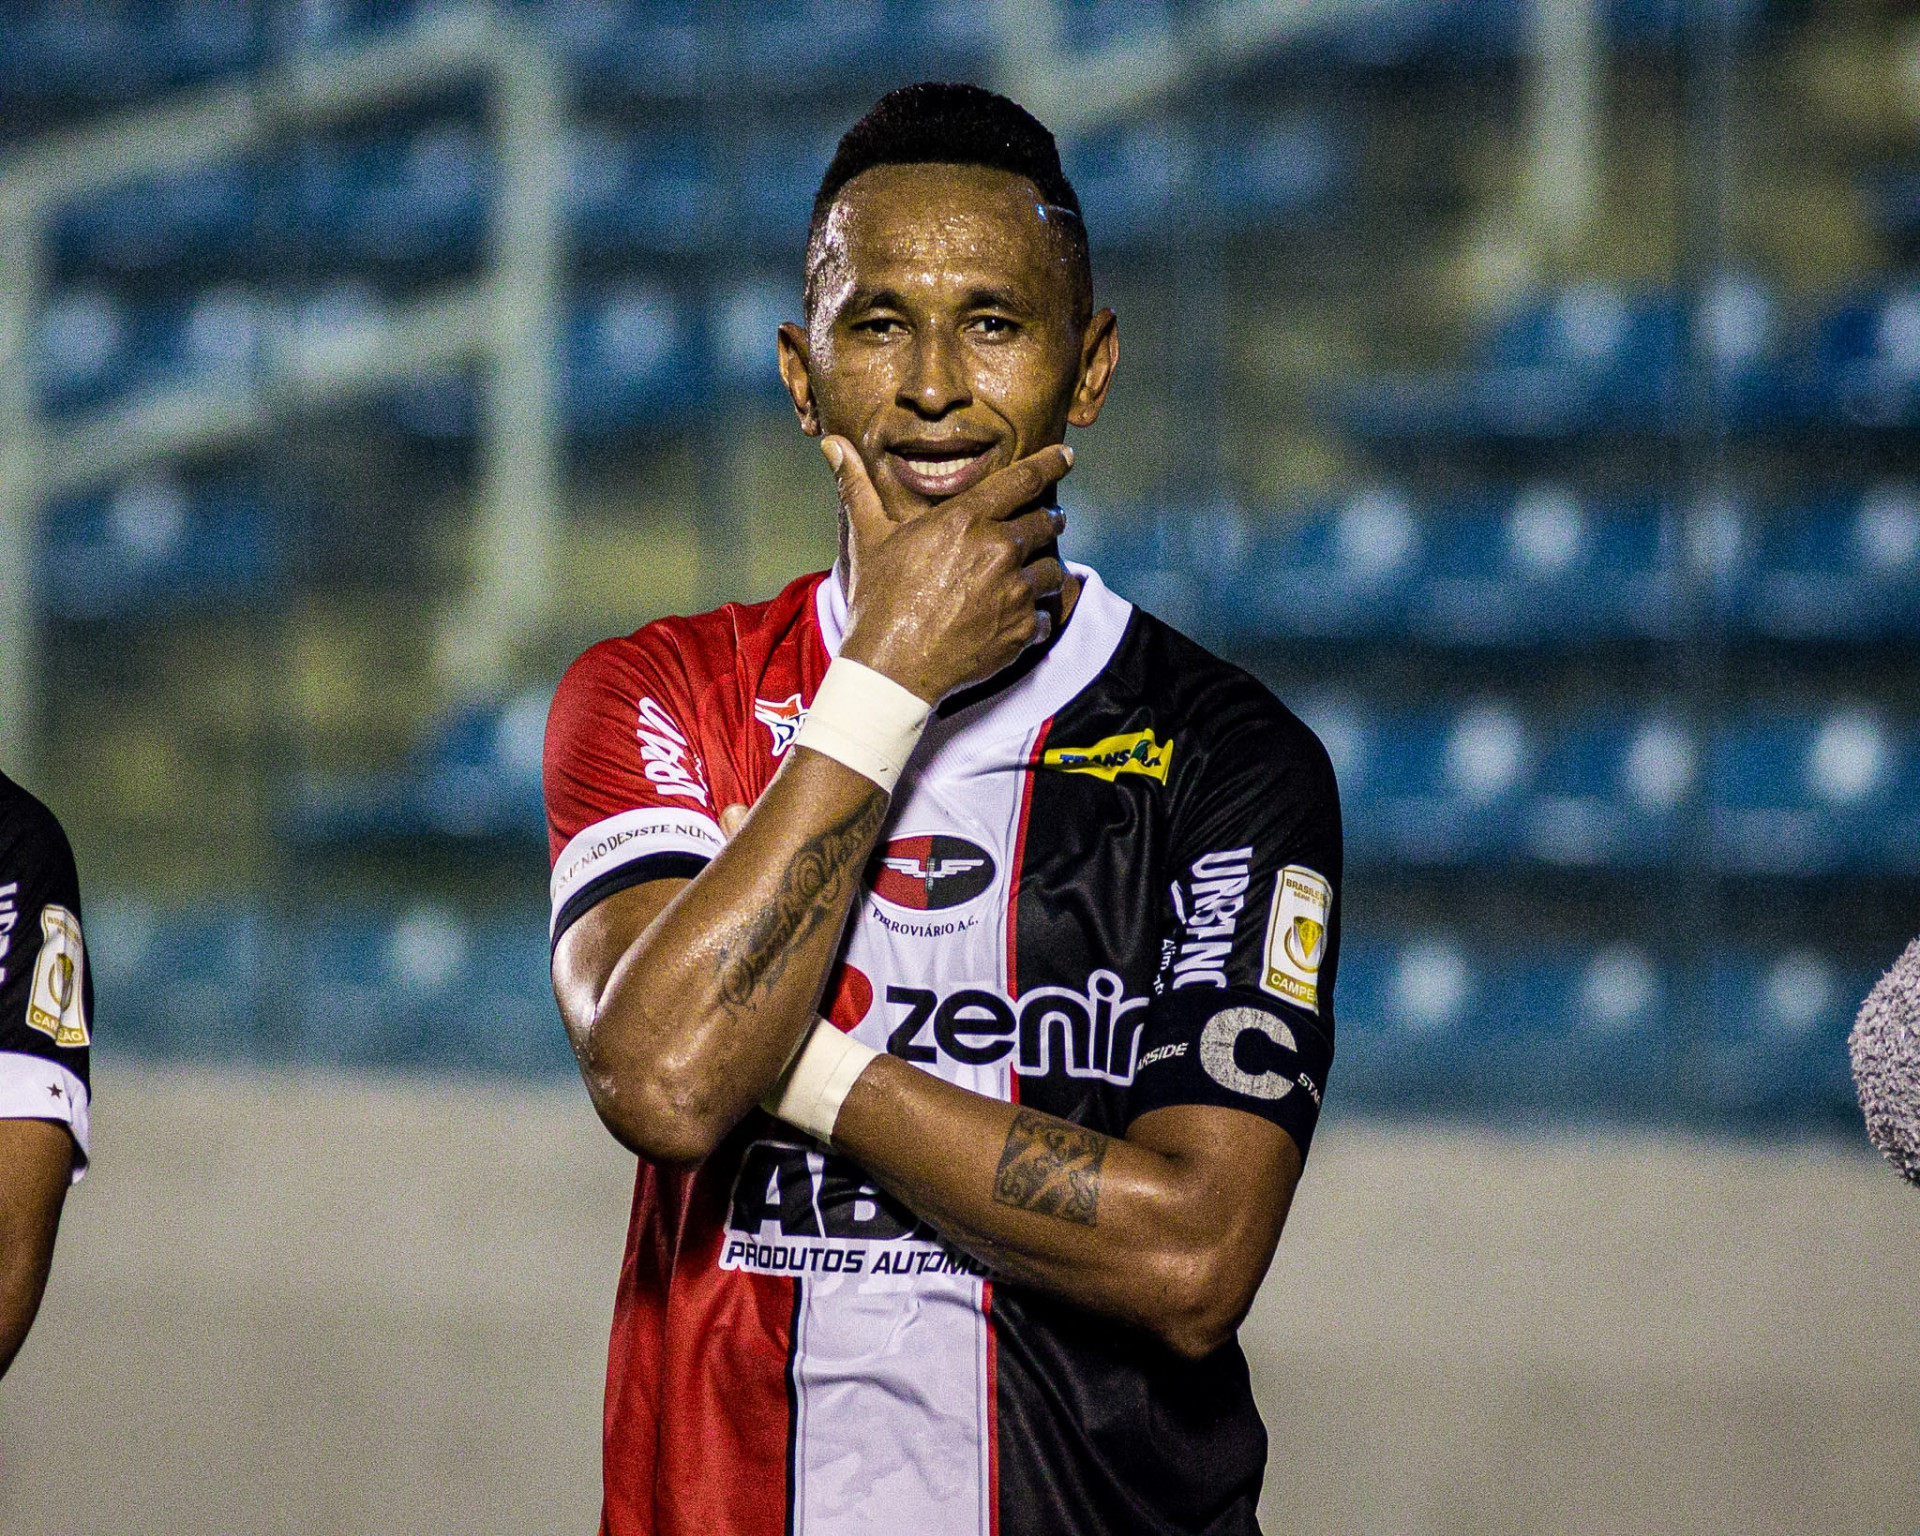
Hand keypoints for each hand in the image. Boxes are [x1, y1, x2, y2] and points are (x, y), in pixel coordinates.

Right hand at [823, 435, 1071, 703]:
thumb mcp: (867, 537)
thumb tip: (832, 442)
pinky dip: (1038, 616)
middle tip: (1047, 523)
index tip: (1065, 458)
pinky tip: (1021, 618)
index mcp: (966, 519)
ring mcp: (1015, 591)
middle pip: (1048, 522)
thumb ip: (857, 486)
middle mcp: (999, 549)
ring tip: (1033, 575)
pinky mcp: (1022, 629)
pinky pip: (1047, 615)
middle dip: (1051, 520)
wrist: (891, 668)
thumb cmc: (878, 599)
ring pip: (1053, 570)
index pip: (1024, 479)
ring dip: (1045, 570)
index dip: (1050, 464)